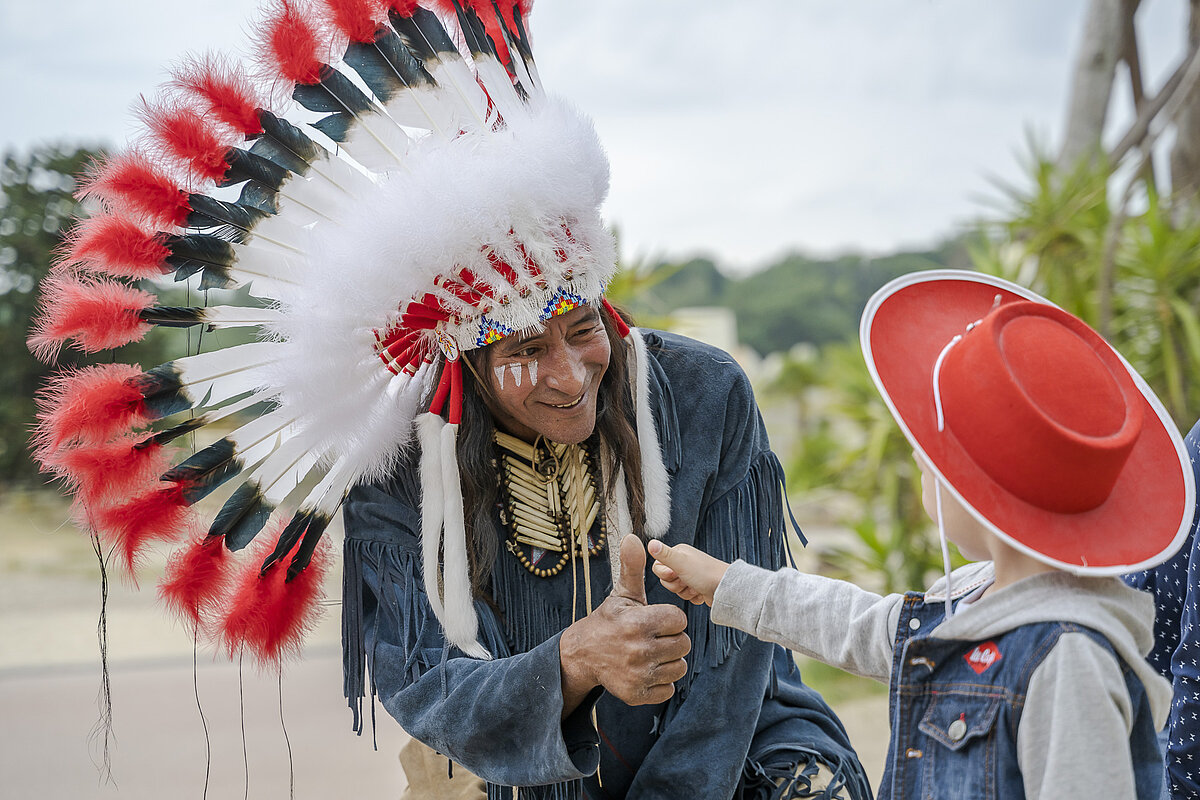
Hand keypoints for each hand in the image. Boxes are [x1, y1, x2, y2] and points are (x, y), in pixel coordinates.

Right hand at [559, 534, 689, 711]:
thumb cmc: (609, 621)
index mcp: (637, 622)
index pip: (679, 620)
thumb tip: (633, 538)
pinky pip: (668, 689)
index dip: (671, 618)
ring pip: (679, 667)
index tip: (656, 619)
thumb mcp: (621, 594)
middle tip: (655, 637)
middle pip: (683, 644)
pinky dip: (662, 681)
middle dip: (672, 639)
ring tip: (652, 652)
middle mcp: (638, 650)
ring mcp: (638, 674)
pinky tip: (647, 669)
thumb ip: (633, 568)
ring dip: (670, 660)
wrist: (583, 654)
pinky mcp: (636, 694)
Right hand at [647, 540, 728, 606]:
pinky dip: (693, 597)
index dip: (665, 574)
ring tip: (696, 586)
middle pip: (666, 580)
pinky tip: (701, 592)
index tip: (676, 573)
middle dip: (676, 585)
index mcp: (679, 553)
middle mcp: (684, 562)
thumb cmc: (705, 574)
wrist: (726, 589)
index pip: (657, 567)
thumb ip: (664, 554)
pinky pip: (687, 596)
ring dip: (685, 592)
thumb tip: (650, 543)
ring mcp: (691, 575)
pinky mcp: (697, 587)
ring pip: (676, 590)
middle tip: (687, 581)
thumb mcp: (680, 563)